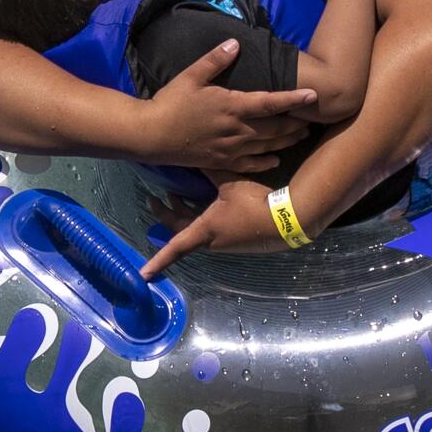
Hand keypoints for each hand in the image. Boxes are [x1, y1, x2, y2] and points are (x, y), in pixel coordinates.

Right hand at [140, 40, 316, 172]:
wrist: (151, 135)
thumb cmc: (170, 102)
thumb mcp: (191, 76)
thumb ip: (215, 60)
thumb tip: (235, 43)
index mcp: (232, 106)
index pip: (270, 103)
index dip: (294, 99)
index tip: (313, 96)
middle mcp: (237, 130)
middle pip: (275, 128)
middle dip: (296, 123)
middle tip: (312, 119)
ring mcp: (231, 149)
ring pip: (267, 146)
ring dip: (286, 141)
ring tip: (300, 135)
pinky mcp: (222, 162)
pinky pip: (251, 164)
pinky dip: (266, 162)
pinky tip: (275, 159)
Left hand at [141, 177, 287, 277]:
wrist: (288, 221)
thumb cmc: (254, 204)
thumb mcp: (231, 183)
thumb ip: (211, 170)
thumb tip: (194, 156)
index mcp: (205, 231)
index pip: (175, 246)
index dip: (158, 260)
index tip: (143, 275)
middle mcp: (212, 242)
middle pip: (182, 234)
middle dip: (168, 216)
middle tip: (158, 199)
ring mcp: (226, 244)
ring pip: (197, 231)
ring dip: (186, 215)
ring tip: (180, 194)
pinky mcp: (238, 241)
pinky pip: (212, 231)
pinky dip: (202, 218)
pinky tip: (208, 203)